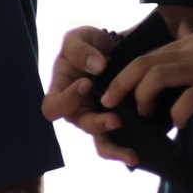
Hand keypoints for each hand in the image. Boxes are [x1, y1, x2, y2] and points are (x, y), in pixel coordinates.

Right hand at [41, 26, 138, 166]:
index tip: (85, 84)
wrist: (114, 47)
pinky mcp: (116, 122)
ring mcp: (97, 117)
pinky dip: (127, 148)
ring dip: (115, 148)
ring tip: (132, 154)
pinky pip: (118, 140)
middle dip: (98, 124)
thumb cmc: (89, 44)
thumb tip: (97, 67)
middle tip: (116, 120)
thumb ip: (80, 49)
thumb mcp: (78, 38)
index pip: (52, 107)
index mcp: (61, 91)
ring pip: (100, 142)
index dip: (65, 100)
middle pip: (81, 125)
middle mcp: (77, 109)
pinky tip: (140, 153)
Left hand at [99, 23, 192, 127]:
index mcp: (192, 42)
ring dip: (142, 96)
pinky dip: (177, 112)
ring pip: (157, 76)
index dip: (127, 71)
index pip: (149, 53)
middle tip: (108, 102)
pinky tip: (177, 124)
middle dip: (120, 83)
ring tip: (143, 112)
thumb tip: (184, 26)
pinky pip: (189, 99)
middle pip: (143, 63)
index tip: (114, 87)